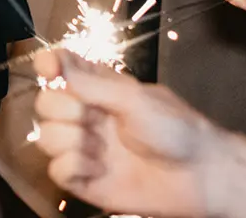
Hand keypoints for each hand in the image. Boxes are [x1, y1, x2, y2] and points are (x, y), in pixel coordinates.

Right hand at [31, 50, 245, 217]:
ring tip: (98, 148)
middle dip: (62, 109)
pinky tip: (97, 168)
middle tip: (89, 117)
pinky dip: (71, 166)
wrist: (200, 175)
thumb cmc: (175, 129)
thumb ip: (92, 84)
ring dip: (68, 140)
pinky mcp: (86, 181)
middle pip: (45, 104)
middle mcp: (87, 116)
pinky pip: (56, 171)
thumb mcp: (134, 99)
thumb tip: (55, 64)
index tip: (50, 70)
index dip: (48, 65)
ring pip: (45, 138)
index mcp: (99, 89)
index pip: (60, 68)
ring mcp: (85, 149)